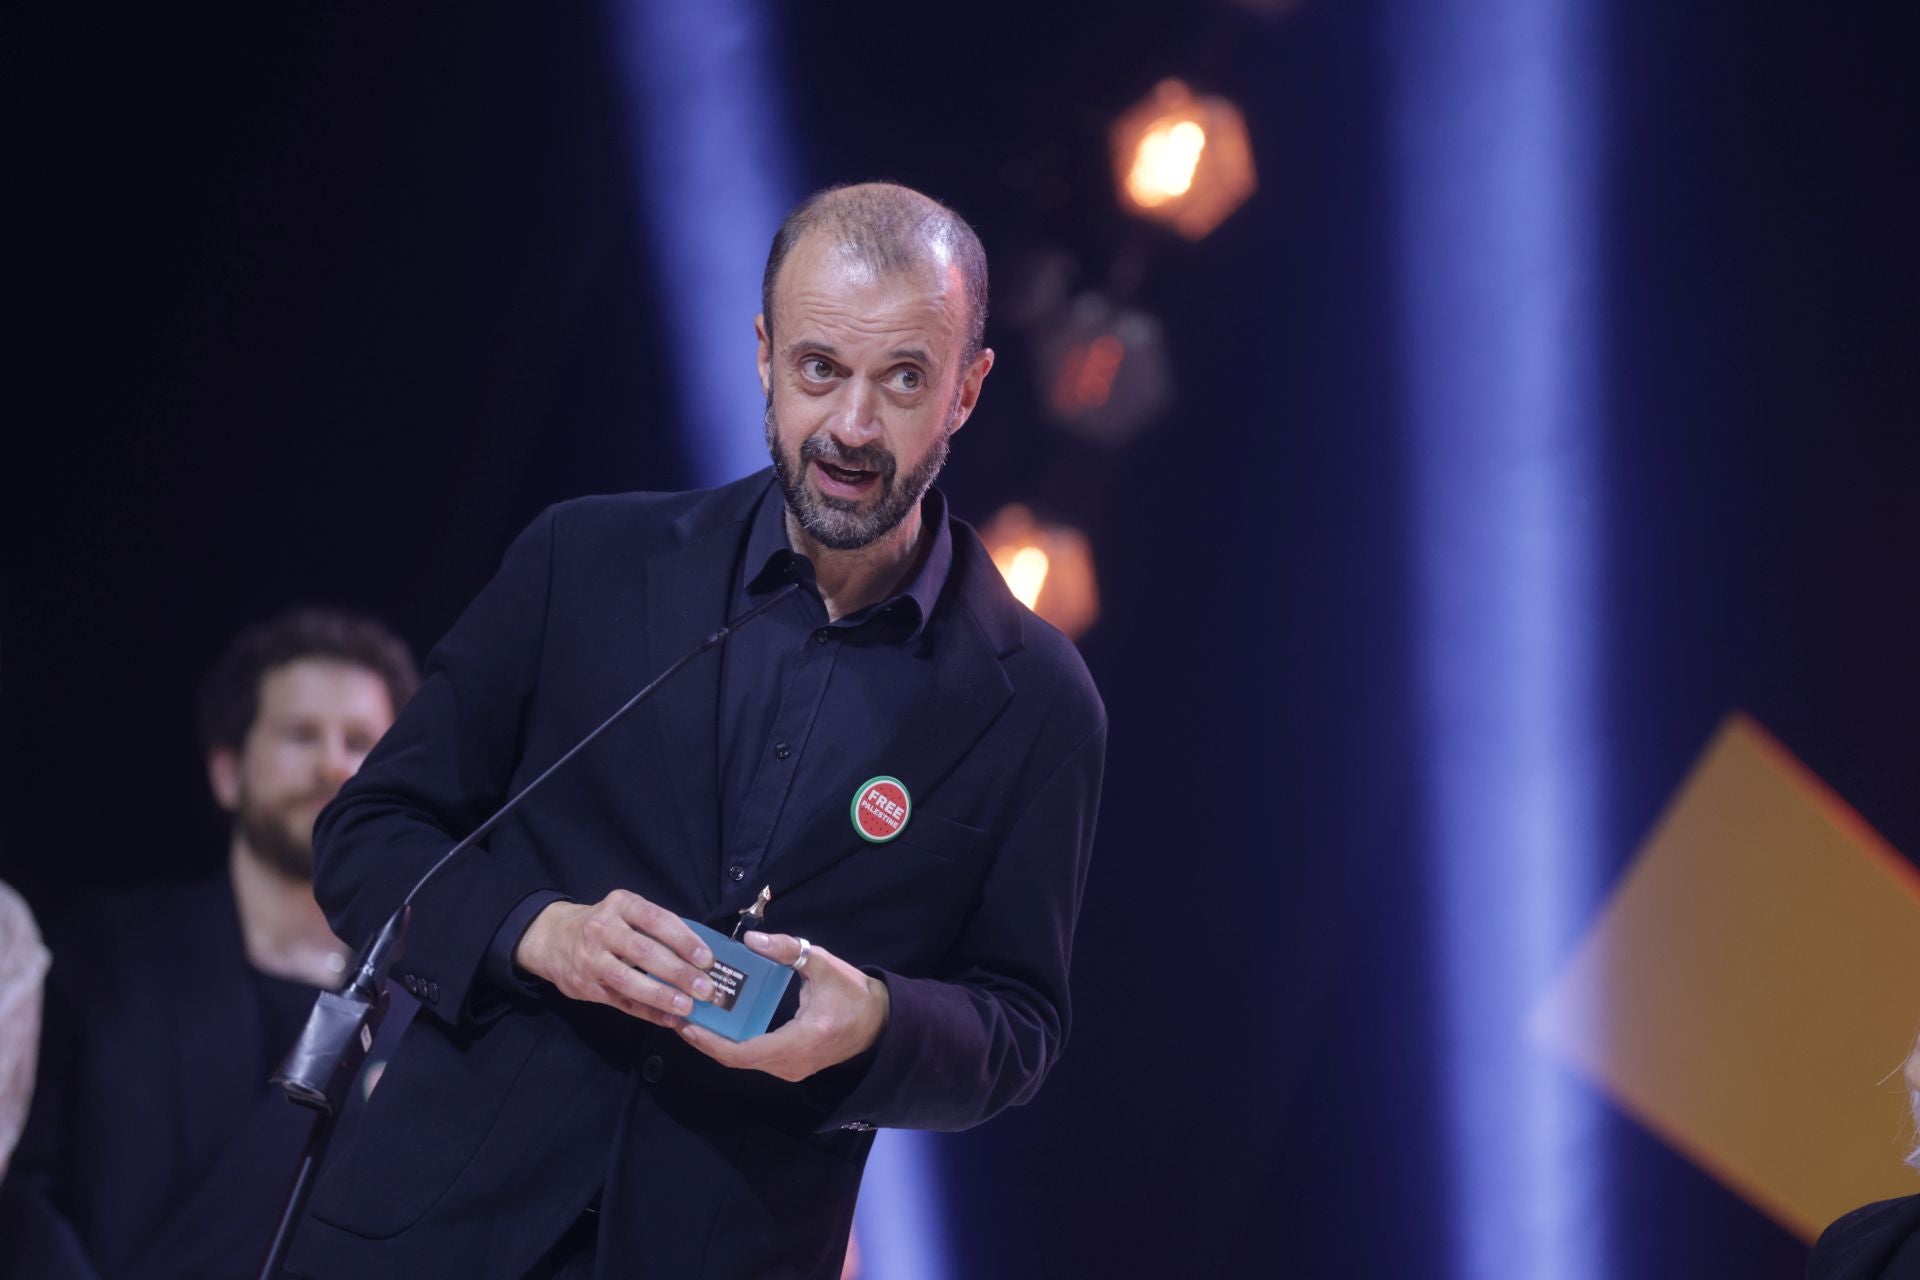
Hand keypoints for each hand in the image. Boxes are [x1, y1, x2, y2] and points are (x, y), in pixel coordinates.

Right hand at [513, 890, 714, 1028]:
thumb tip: (700, 955)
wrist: (552, 939)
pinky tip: (669, 1019)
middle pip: (645, 952)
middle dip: (678, 972)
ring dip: (662, 996)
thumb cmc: (604, 925)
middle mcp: (603, 929)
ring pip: (630, 981)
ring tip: (688, 1007)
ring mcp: (591, 959)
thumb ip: (656, 927)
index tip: (707, 959)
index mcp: (620, 905)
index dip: (684, 940)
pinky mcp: (586, 986)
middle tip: (705, 988)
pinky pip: (621, 1002)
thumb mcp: (625, 912)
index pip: (656, 920)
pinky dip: (648, 1012)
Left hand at [677, 931, 888, 1081]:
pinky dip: (733, 1042)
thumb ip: (788, 950)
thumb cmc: (853, 995)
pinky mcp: (790, 1065)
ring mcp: (790, 1069)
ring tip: (693, 1016)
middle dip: (706, 1039)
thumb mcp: (823, 965)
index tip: (688, 1024)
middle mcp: (790, 1064)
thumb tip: (751, 938)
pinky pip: (754, 1057)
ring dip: (717, 1042)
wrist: (879, 1023)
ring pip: (744, 1060)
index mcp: (798, 1041)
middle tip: (680, 1014)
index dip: (712, 1041)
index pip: (744, 1052)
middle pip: (737, 1059)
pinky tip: (719, 1022)